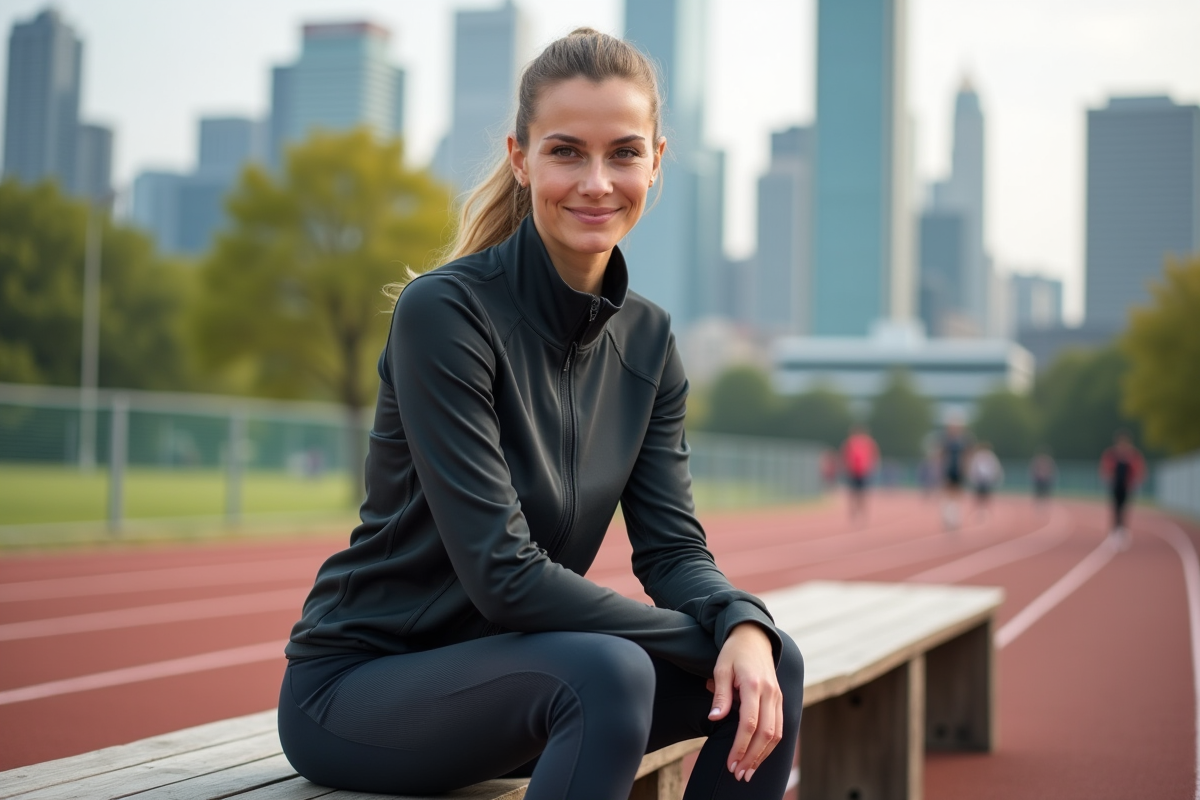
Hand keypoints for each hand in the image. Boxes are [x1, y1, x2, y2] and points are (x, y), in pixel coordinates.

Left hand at [705, 622, 781, 781]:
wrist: (754, 637)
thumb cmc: (733, 653)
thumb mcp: (721, 669)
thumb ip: (720, 695)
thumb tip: (714, 719)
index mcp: (754, 685)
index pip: (749, 723)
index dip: (740, 746)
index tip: (730, 763)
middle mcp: (770, 693)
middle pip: (766, 734)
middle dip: (752, 757)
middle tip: (738, 774)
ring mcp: (778, 697)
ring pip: (776, 734)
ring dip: (762, 756)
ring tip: (748, 771)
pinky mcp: (780, 700)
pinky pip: (779, 727)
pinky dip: (770, 746)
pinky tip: (758, 756)